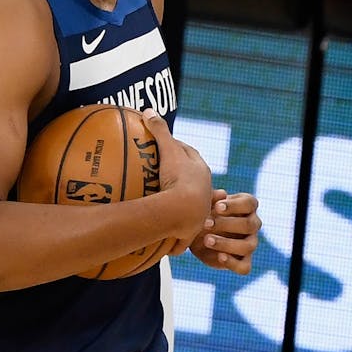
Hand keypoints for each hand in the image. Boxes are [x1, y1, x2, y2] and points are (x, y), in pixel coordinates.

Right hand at [142, 108, 212, 256]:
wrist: (185, 211)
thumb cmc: (179, 178)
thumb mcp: (167, 151)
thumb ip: (158, 130)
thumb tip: (147, 110)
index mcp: (201, 172)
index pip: (190, 156)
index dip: (179, 151)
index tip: (166, 149)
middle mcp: (204, 192)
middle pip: (193, 183)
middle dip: (182, 181)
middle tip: (166, 178)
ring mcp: (198, 212)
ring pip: (191, 209)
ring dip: (181, 211)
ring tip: (167, 212)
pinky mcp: (190, 232)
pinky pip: (181, 235)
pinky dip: (174, 237)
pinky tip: (164, 240)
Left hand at [192, 189, 260, 274]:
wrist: (195, 233)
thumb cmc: (204, 213)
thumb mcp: (205, 203)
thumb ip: (212, 198)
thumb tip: (222, 194)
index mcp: (248, 206)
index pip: (250, 204)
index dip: (235, 206)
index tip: (217, 207)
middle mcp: (253, 224)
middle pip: (250, 225)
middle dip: (227, 224)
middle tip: (206, 223)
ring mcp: (250, 244)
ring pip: (248, 246)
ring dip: (227, 243)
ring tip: (207, 240)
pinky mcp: (243, 261)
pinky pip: (245, 267)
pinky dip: (233, 263)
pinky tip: (219, 257)